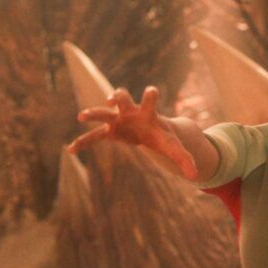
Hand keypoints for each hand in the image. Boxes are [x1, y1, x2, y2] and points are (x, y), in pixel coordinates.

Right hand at [67, 86, 197, 179]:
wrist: (151, 133)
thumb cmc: (163, 137)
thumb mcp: (175, 148)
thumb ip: (186, 160)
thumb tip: (196, 176)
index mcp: (148, 113)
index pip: (150, 100)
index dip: (150, 95)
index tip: (151, 90)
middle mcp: (131, 112)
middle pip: (122, 99)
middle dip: (117, 96)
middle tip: (111, 99)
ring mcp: (118, 120)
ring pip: (103, 114)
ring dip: (93, 114)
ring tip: (82, 116)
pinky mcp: (110, 132)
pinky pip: (94, 137)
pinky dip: (83, 142)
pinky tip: (71, 150)